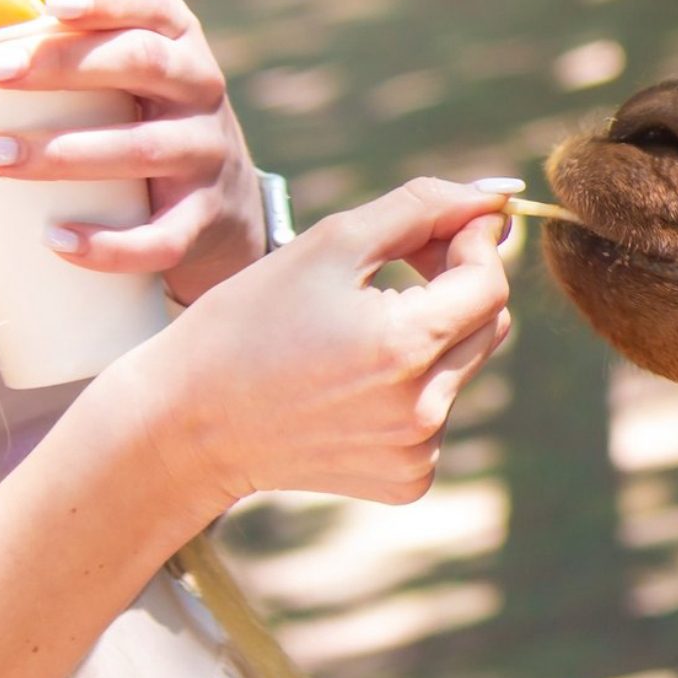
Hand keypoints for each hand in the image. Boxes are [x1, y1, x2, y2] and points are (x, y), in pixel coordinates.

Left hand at [0, 0, 264, 303]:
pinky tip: (59, 240)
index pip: (152, 5)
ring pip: (145, 147)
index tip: (52, 3)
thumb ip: (68, 53)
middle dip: (64, 64)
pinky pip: (163, 234)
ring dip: (64, 153)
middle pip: (144, 62)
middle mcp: (201, 89)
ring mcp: (208, 153)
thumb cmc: (140, 123)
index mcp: (178, 43)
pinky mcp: (205, 215)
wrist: (221, 206)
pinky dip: (110, 243)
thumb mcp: (126, 80)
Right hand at [100, 178, 513, 510]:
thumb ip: (419, 209)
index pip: (491, 282)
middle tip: (403, 262)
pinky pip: (441, 412)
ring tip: (364, 324)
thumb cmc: (249, 321)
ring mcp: (419, 452)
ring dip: (437, 332)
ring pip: (467, 365)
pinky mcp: (409, 479)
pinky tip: (354, 379)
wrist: (184, 425)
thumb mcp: (331, 245)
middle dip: (459, 281)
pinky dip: (415, 384)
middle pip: (490, 323)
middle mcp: (424, 410)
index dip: (474, 243)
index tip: (444, 224)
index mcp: (406, 347)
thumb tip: (493, 197)